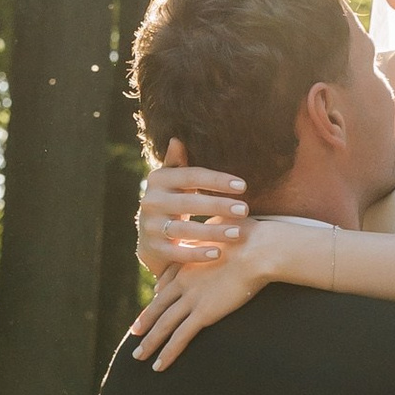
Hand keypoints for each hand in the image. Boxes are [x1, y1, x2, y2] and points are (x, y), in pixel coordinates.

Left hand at [130, 236, 268, 367]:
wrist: (260, 248)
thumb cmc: (251, 235)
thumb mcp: (226, 228)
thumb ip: (216, 234)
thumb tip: (221, 230)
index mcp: (190, 261)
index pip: (169, 280)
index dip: (160, 293)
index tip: (155, 299)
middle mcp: (185, 281)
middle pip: (159, 305)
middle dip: (145, 321)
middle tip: (134, 334)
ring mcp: (192, 298)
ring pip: (164, 325)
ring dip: (150, 343)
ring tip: (138, 356)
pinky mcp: (204, 313)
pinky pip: (180, 337)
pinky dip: (168, 353)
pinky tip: (158, 366)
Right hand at [138, 139, 247, 276]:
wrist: (150, 238)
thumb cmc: (171, 202)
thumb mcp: (172, 182)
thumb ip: (177, 163)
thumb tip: (176, 139)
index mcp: (158, 181)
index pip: (190, 176)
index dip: (216, 180)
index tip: (243, 186)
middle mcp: (150, 202)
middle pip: (188, 203)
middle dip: (218, 205)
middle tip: (245, 209)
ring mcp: (150, 227)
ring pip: (184, 229)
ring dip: (212, 232)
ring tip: (237, 233)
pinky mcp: (152, 250)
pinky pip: (177, 253)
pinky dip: (197, 254)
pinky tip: (219, 253)